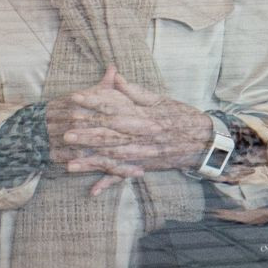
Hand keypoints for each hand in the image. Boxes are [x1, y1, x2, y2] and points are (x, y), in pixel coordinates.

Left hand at [52, 68, 213, 194]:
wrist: (202, 142)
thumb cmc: (180, 117)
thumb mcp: (159, 100)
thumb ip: (135, 92)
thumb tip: (116, 77)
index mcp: (143, 118)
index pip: (113, 109)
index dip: (93, 104)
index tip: (75, 99)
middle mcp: (140, 138)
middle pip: (109, 136)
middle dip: (86, 136)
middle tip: (65, 134)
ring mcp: (141, 155)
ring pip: (112, 158)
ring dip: (90, 162)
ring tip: (69, 164)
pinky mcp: (143, 166)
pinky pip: (123, 176)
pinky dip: (108, 184)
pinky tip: (93, 191)